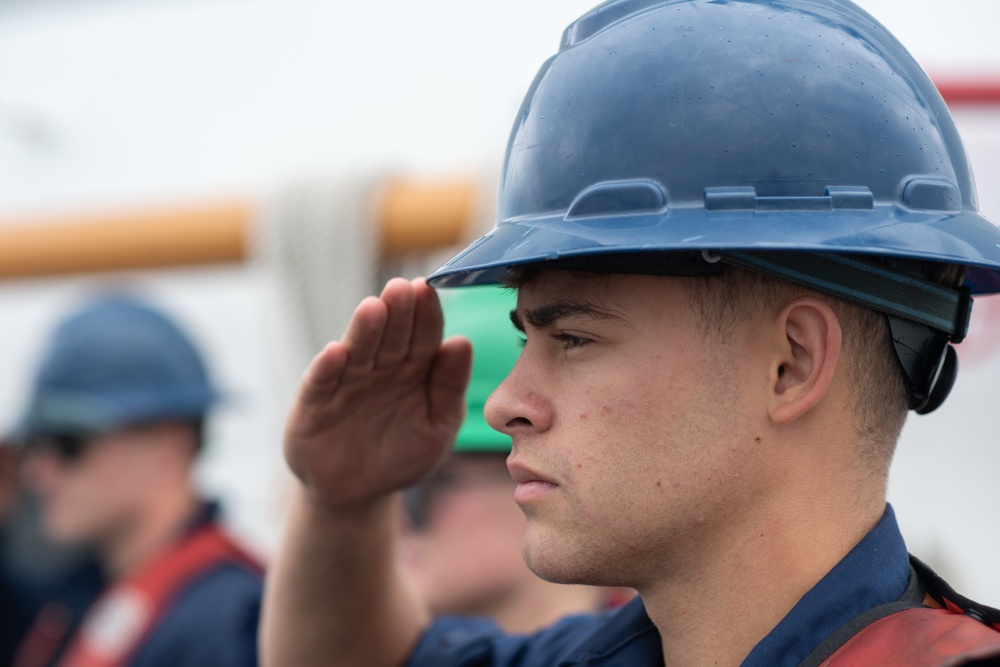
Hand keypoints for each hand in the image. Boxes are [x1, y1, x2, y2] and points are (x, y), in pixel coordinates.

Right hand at [284, 278, 471, 510]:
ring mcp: (346, 383)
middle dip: (397, 312)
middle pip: (390, 336)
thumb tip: (463, 342)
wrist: (359, 493)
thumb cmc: (403, 454)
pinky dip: (327, 369)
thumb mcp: (439, 425)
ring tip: (373, 308)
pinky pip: (321, 383)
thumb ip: (451, 386)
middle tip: (403, 288)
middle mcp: (379, 368)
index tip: (431, 292)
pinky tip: (335, 353)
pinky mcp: (314, 405)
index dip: (427, 314)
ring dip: (364, 330)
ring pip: (357, 351)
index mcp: (414, 369)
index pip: (423, 336)